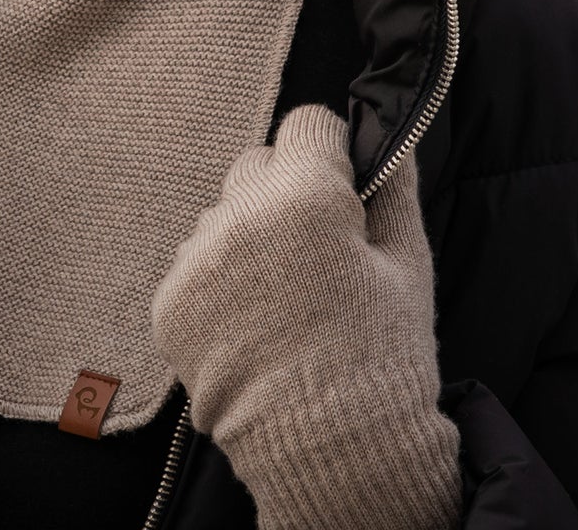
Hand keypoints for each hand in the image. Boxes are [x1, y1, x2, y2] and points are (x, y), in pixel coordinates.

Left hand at [149, 102, 461, 529]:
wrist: (328, 453)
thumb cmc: (380, 357)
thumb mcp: (407, 268)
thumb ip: (394, 191)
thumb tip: (390, 139)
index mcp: (306, 198)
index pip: (306, 125)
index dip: (329, 151)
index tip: (341, 184)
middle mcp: (241, 216)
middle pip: (257, 164)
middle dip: (286, 189)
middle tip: (315, 247)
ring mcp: (198, 259)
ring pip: (224, 214)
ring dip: (250, 235)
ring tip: (284, 296)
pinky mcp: (170, 300)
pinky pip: (197, 262)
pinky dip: (221, 281)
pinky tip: (254, 322)